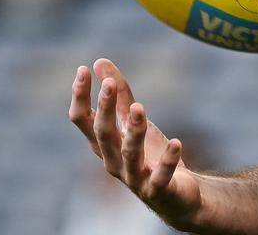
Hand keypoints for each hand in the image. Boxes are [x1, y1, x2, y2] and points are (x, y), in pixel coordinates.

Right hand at [69, 58, 202, 227]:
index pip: (83, 120)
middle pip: (103, 134)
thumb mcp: (134, 121)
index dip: (80, 96)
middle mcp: (113, 161)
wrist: (176, 195)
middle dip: (105, 109)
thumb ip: (119, 94)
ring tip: (140, 107)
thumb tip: (99, 62)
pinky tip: (177, 143)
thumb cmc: (150, 155)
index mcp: (104, 144)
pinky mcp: (158, 190)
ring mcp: (135, 177)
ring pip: (129, 154)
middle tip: (109, 84)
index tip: (83, 69)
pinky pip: (160, 175)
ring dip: (134, 131)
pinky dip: (168, 160)